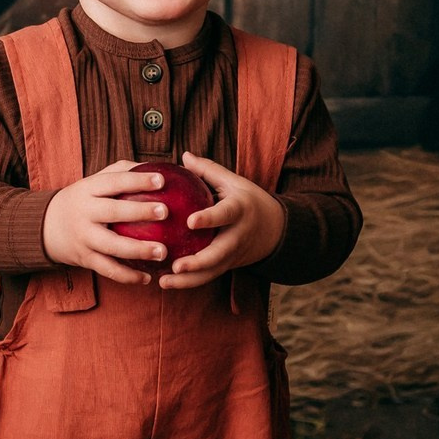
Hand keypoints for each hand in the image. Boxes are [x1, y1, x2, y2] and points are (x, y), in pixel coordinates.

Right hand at [42, 161, 172, 283]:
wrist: (47, 226)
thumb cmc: (85, 200)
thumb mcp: (95, 181)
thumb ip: (123, 172)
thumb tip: (162, 167)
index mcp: (89, 189)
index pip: (114, 182)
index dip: (137, 180)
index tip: (161, 180)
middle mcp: (85, 212)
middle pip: (112, 212)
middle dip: (139, 211)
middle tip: (165, 212)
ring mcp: (84, 237)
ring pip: (111, 246)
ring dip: (137, 250)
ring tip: (162, 252)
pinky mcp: (85, 259)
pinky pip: (108, 269)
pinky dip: (128, 276)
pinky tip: (147, 277)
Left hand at [157, 151, 285, 288]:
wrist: (274, 230)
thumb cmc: (248, 200)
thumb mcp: (233, 182)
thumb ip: (208, 171)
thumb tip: (184, 156)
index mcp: (239, 211)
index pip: (225, 215)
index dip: (209, 219)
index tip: (190, 222)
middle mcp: (237, 236)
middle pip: (219, 253)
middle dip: (198, 263)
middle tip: (177, 266)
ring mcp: (232, 255)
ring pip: (211, 272)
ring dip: (188, 280)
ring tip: (164, 282)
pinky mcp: (226, 266)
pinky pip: (207, 277)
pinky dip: (188, 283)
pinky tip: (165, 282)